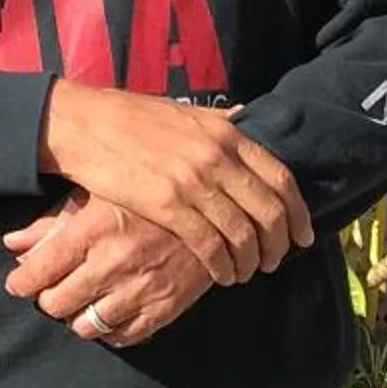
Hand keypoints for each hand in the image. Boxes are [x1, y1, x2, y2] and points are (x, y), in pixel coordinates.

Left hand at [2, 190, 215, 347]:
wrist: (213, 205)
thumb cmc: (146, 194)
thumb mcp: (97, 194)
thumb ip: (52, 221)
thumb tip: (12, 243)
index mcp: (92, 230)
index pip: (38, 273)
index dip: (21, 283)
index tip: (19, 282)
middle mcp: (113, 263)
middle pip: (56, 303)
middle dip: (47, 299)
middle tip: (50, 290)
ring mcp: (141, 288)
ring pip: (86, 326)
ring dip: (76, 317)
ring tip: (79, 303)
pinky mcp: (166, 307)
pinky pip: (124, 337)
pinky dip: (110, 331)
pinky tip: (108, 314)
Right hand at [37, 89, 313, 285]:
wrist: (84, 124)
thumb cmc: (131, 118)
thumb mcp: (185, 112)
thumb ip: (218, 121)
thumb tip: (244, 118)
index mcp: (226, 133)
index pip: (281, 179)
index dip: (298, 213)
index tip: (302, 235)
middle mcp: (217, 157)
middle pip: (269, 211)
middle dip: (279, 244)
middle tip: (275, 261)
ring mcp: (193, 182)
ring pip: (242, 234)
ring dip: (251, 261)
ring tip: (246, 272)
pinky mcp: (167, 206)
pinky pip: (210, 246)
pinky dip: (223, 266)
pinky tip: (221, 275)